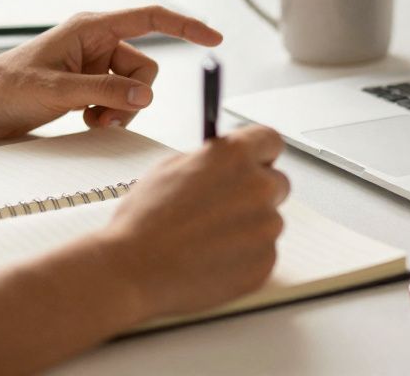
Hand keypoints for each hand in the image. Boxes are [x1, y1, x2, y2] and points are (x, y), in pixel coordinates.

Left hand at [0, 5, 222, 137]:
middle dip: (132, 97)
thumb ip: (104, 93)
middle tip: (102, 116)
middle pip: (145, 69)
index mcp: (92, 29)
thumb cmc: (6, 85)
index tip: (214, 39)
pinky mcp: (89, 86)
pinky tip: (84, 120)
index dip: (186, 27)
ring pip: (134, 90)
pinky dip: (109, 115)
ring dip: (119, 110)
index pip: (151, 19)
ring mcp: (94, 66)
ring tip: (89, 120)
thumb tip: (144, 98)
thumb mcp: (58, 91)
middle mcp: (98, 43)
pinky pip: (120, 101)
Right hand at [94, 125, 289, 320]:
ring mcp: (265, 227)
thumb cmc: (144, 221)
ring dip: (249, 227)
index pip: (270, 140)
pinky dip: (245, 256)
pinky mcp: (265, 262)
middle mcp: (258, 187)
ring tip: (208, 239)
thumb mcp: (170, 168)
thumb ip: (209, 161)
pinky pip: (263, 253)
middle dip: (256, 192)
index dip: (260, 153)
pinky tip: (213, 259)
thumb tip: (225, 162)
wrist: (132, 270)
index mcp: (234, 156)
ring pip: (269, 221)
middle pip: (277, 183)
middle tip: (225, 208)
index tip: (255, 162)